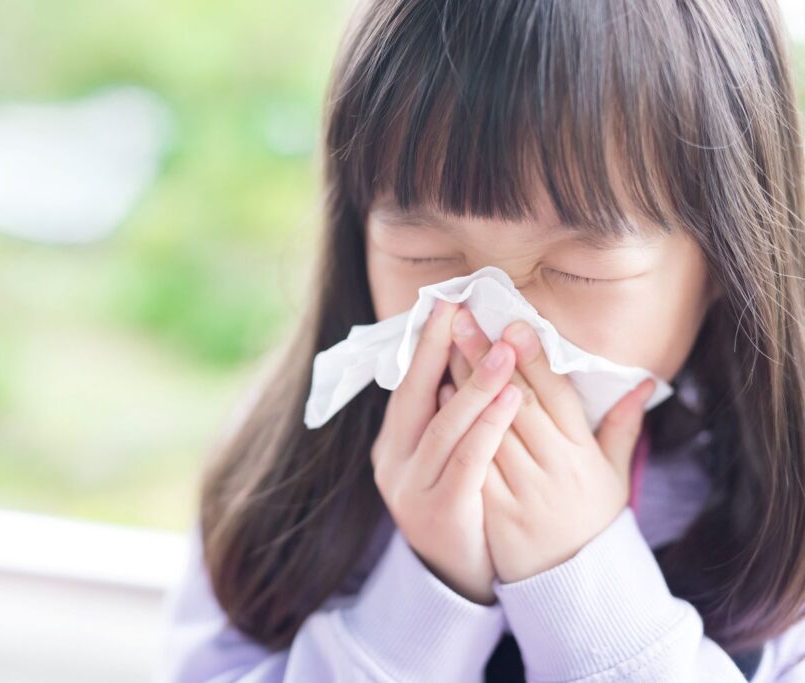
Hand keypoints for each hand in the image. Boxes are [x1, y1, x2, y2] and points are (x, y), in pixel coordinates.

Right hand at [370, 298, 521, 603]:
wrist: (457, 580)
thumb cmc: (460, 506)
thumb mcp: (444, 459)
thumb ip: (447, 414)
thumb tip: (466, 360)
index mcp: (393, 443)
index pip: (407, 385)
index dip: (425, 344)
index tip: (445, 303)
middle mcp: (393, 461)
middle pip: (414, 395)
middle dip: (437, 349)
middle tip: (459, 307)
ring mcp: (411, 487)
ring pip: (444, 425)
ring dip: (473, 383)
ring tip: (502, 348)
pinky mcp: (438, 511)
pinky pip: (466, 459)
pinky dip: (487, 425)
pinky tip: (510, 398)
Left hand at [450, 308, 655, 583]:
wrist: (572, 587)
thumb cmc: (590, 523)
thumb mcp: (613, 476)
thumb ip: (623, 427)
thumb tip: (645, 382)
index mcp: (583, 454)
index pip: (556, 395)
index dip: (533, 357)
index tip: (512, 322)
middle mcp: (555, 468)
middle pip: (517, 401)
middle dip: (488, 356)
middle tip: (465, 318)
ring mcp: (523, 490)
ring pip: (490, 426)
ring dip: (465, 383)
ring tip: (445, 345)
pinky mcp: (494, 510)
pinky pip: (472, 462)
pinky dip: (455, 428)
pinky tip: (437, 397)